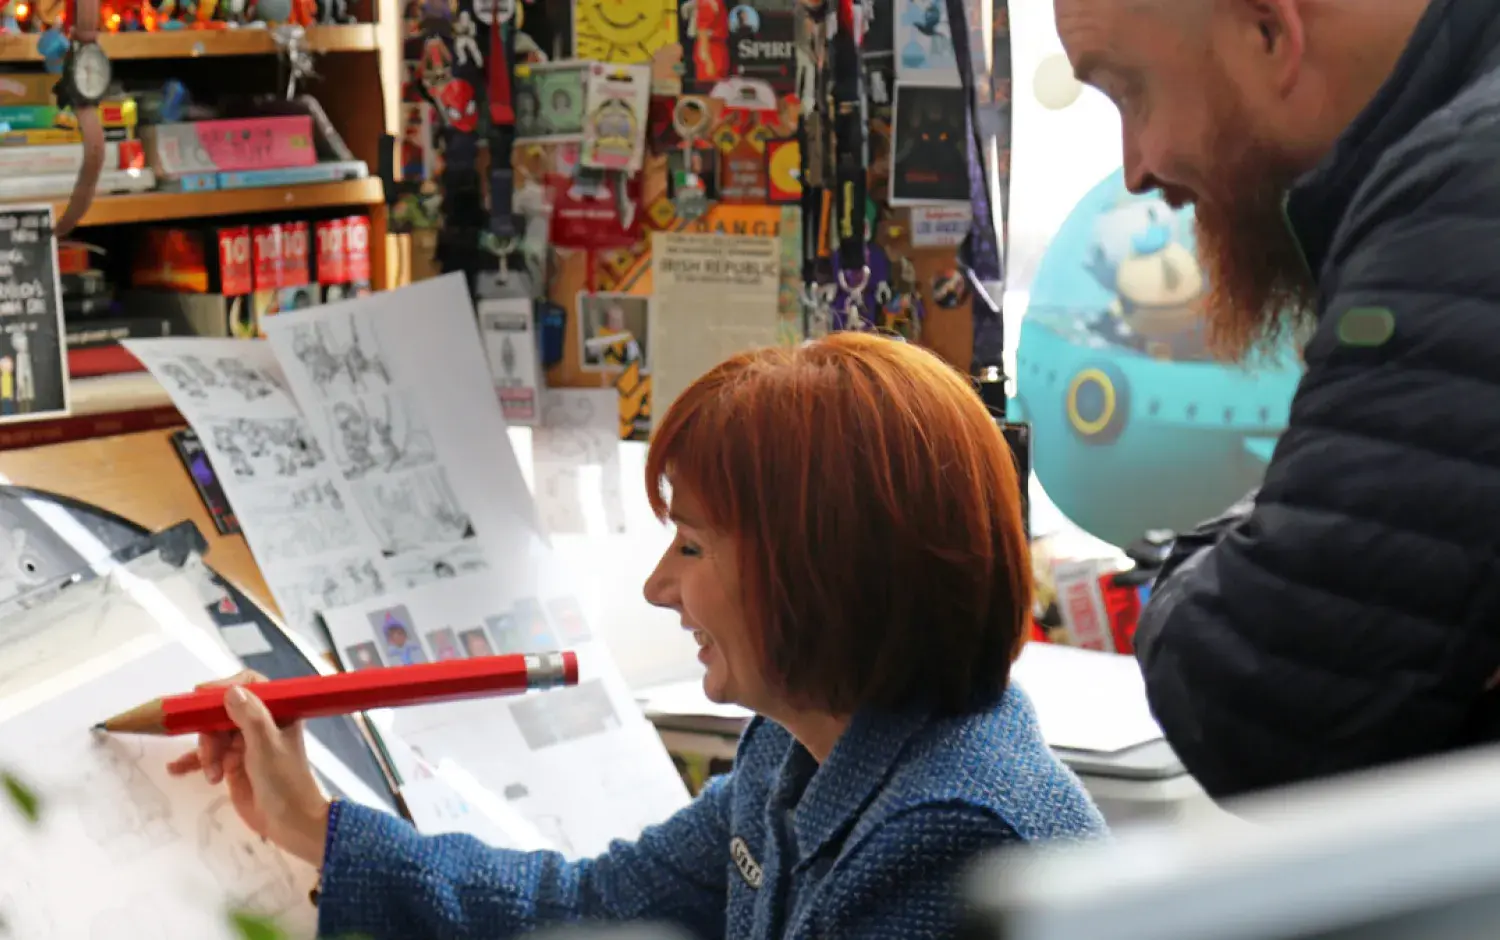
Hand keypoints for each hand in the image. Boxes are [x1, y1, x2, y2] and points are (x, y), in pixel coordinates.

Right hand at [166, 670, 331, 866]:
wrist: (290, 823)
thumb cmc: (285, 782)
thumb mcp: (266, 747)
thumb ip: (250, 718)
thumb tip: (230, 691)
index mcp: (277, 711)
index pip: (250, 686)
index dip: (225, 688)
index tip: (201, 696)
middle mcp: (261, 723)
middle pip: (223, 712)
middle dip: (210, 731)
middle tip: (210, 754)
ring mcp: (245, 743)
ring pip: (213, 734)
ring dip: (205, 752)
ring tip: (212, 775)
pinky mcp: (233, 763)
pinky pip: (208, 756)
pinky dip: (193, 761)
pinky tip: (176, 769)